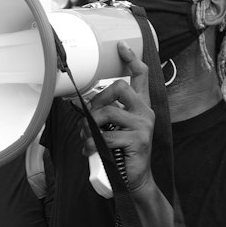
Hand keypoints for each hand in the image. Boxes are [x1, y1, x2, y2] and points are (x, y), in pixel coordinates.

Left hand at [83, 42, 154, 192]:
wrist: (135, 180)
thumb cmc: (122, 153)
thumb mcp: (114, 129)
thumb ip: (104, 115)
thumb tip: (80, 104)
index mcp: (141, 106)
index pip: (140, 75)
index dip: (131, 59)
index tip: (121, 46)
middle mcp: (146, 112)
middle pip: (120, 87)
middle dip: (98, 100)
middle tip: (91, 117)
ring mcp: (143, 126)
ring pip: (108, 112)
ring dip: (90, 126)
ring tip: (87, 138)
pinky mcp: (138, 141)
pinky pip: (106, 136)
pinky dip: (92, 144)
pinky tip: (90, 151)